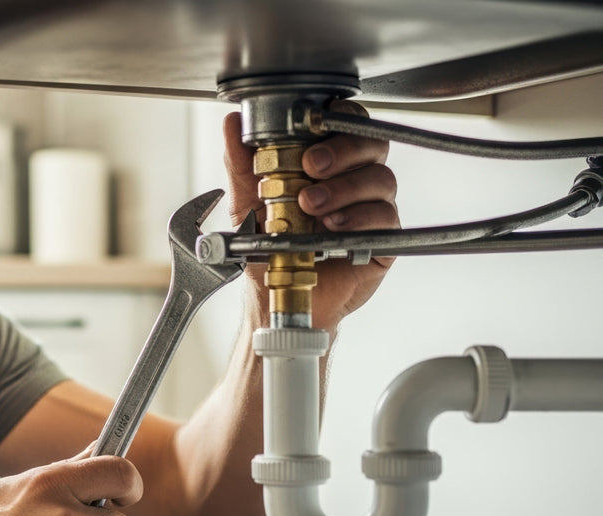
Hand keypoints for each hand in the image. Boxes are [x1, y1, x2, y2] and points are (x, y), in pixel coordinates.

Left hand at [224, 99, 399, 329]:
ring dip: (344, 187)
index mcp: (328, 163)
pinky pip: (385, 218)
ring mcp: (371, 209)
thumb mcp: (246, 201)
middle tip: (310, 165)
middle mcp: (355, 180)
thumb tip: (233, 123)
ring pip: (380, 179)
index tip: (314, 124)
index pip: (348, 124)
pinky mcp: (381, 240)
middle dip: (342, 149)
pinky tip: (332, 227)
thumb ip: (241, 162)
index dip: (339, 117)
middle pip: (371, 144)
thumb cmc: (268, 247)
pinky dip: (359, 218)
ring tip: (311, 206)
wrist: (276, 295)